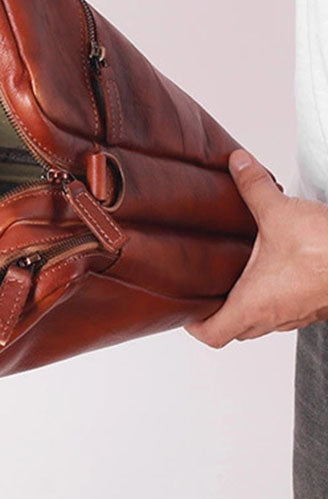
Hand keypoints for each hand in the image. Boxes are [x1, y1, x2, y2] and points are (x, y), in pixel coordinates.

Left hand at [185, 149, 327, 347]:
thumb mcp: (280, 213)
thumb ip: (254, 187)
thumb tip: (238, 164)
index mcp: (254, 303)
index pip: (213, 334)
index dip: (193, 325)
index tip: (185, 309)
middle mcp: (274, 316)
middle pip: (235, 330)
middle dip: (217, 312)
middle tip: (204, 289)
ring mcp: (298, 315)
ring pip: (262, 322)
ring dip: (246, 305)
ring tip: (233, 278)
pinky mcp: (316, 307)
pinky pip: (286, 311)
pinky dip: (273, 298)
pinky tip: (272, 273)